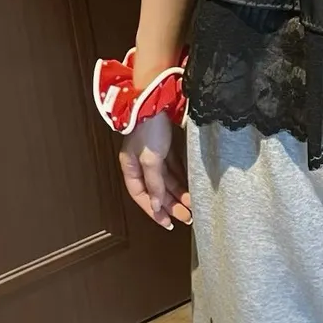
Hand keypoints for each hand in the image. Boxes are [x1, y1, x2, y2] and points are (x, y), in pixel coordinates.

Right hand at [118, 111, 191, 229]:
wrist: (157, 99)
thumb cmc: (149, 128)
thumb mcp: (151, 159)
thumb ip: (154, 183)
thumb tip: (155, 205)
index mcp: (130, 167)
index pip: (141, 195)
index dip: (153, 210)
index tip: (167, 223)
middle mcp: (140, 163)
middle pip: (155, 190)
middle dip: (170, 204)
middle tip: (186, 217)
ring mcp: (153, 154)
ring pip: (166, 180)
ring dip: (178, 193)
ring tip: (192, 205)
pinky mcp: (164, 146)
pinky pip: (173, 168)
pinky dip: (181, 178)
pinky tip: (190, 187)